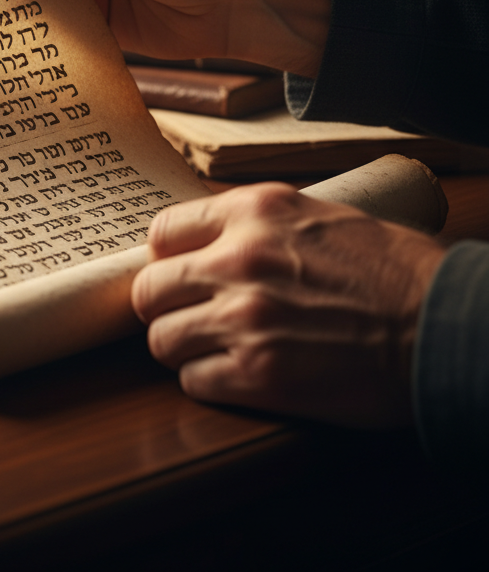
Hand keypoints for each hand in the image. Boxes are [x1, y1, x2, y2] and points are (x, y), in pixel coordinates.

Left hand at [131, 184, 446, 426]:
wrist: (443, 324)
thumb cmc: (392, 269)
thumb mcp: (317, 215)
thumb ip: (255, 223)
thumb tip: (205, 241)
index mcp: (254, 211)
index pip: (161, 233)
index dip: (165, 259)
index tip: (177, 274)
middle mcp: (239, 259)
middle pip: (149, 290)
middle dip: (163, 308)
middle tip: (184, 317)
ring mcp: (244, 318)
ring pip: (162, 339)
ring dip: (182, 348)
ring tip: (212, 349)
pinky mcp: (258, 375)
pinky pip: (192, 380)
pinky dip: (207, 381)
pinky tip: (235, 376)